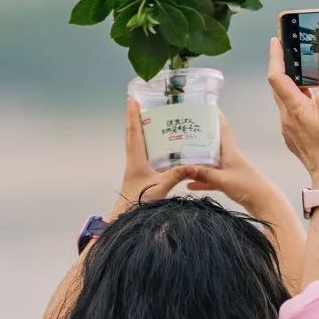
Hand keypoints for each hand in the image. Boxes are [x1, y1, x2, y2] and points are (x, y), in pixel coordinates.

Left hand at [112, 99, 193, 214]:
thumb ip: (176, 175)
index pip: (134, 133)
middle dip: (135, 118)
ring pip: (136, 143)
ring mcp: (135, 168)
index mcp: (136, 160)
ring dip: (139, 129)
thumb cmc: (138, 204)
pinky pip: (142, 153)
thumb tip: (193, 164)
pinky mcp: (139, 175)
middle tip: (138, 103)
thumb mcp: (160, 188)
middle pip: (132, 134)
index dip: (133, 116)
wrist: (125, 218)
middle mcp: (133, 161)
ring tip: (147, 117)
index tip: (132, 100)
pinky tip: (156, 144)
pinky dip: (146, 143)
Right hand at [181, 114, 277, 215]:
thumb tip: (184, 167)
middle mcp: (229, 158)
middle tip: (183, 133)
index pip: (222, 128)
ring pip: (210, 162)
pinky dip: (201, 180)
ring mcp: (229, 170)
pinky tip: (189, 184)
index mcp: (230, 151)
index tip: (205, 107)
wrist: (264, 203)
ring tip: (181, 158)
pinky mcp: (229, 182)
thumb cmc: (248, 187)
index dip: (215, 116)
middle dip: (199, 139)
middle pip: (212, 145)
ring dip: (197, 161)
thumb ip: (204, 174)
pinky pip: (211, 178)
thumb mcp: (223, 180)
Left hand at [267, 37, 318, 185]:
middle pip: (278, 85)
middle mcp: (286, 117)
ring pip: (284, 99)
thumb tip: (318, 81)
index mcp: (295, 108)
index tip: (275, 42)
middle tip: (290, 51)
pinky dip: (296, 101)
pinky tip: (310, 100)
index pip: (277, 77)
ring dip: (292, 85)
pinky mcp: (289, 134)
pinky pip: (289, 111)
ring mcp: (286, 127)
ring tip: (305, 75)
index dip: (275, 57)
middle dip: (283, 67)